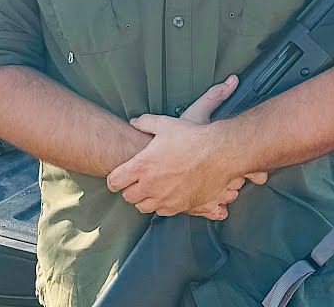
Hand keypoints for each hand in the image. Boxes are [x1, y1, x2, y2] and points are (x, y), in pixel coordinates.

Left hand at [107, 76, 266, 219]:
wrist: (220, 154)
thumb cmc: (192, 139)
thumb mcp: (165, 124)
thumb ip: (145, 123)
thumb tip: (134, 122)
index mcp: (142, 166)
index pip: (115, 181)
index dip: (113, 179)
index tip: (116, 178)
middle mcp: (151, 186)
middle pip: (128, 197)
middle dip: (128, 189)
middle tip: (134, 182)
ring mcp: (165, 198)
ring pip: (143, 207)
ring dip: (143, 199)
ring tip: (149, 190)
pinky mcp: (180, 206)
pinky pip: (162, 212)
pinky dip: (160, 205)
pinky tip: (165, 195)